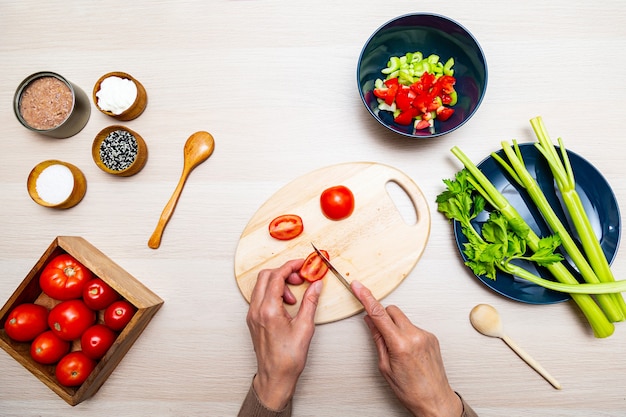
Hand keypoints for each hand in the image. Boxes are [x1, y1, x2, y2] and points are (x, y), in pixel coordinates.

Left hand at [246, 259, 322, 409]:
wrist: (275, 377)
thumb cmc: (288, 358)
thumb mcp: (305, 327)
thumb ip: (310, 302)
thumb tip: (316, 285)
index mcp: (268, 310)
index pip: (277, 276)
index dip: (291, 266)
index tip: (302, 264)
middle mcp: (256, 310)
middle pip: (265, 276)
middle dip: (284, 272)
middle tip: (300, 279)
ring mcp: (252, 314)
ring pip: (261, 286)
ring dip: (278, 283)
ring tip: (295, 297)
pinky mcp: (253, 320)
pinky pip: (260, 297)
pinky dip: (273, 293)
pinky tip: (287, 304)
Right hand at [351, 280, 462, 416]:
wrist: (435, 400)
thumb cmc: (410, 390)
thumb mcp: (385, 366)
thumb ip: (377, 339)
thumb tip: (370, 321)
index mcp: (400, 344)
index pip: (378, 314)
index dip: (366, 298)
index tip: (358, 287)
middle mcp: (415, 335)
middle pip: (392, 310)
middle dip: (382, 316)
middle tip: (378, 331)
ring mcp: (425, 335)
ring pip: (402, 319)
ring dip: (395, 326)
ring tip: (396, 349)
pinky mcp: (431, 337)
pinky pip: (412, 327)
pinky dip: (405, 334)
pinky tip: (407, 352)